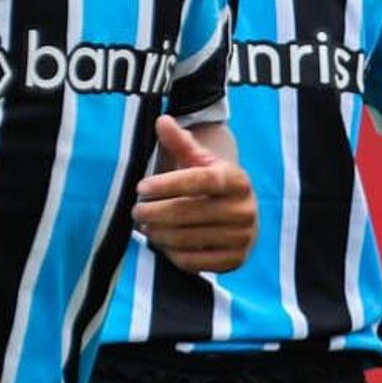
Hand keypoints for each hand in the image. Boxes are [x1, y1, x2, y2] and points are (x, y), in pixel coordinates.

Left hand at [134, 116, 256, 273]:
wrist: (241, 214)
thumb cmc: (212, 185)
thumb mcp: (201, 161)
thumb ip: (181, 143)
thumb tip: (162, 121)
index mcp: (237, 181)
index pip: (201, 181)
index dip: (168, 184)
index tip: (142, 187)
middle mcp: (245, 210)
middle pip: (190, 212)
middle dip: (155, 212)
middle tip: (136, 210)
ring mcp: (242, 237)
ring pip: (188, 238)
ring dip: (159, 233)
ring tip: (146, 226)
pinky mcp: (235, 260)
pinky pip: (195, 261)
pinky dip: (172, 253)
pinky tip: (163, 243)